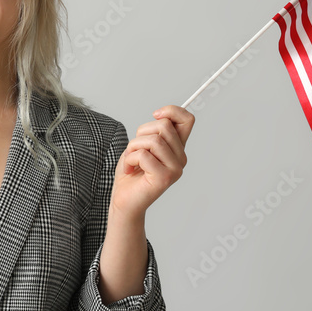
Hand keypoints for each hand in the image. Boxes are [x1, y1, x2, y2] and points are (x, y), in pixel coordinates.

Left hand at [110, 105, 194, 220]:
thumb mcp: (142, 144)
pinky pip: (144, 155)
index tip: (155, 115)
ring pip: (153, 140)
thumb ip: (155, 132)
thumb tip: (161, 115)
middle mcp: (181, 158)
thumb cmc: (131, 171)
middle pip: (164, 126)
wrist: (123, 200)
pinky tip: (129, 170)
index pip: (187, 120)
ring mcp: (175, 169)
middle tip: (133, 150)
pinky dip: (129, 159)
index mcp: (177, 148)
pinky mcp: (164, 178)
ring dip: (133, 147)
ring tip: (130, 160)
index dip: (172, 111)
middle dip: (141, 133)